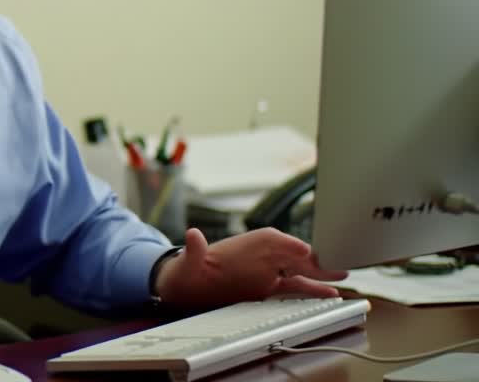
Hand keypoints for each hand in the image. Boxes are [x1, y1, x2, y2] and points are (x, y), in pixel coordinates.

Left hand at [153, 228, 347, 310]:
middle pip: (298, 256)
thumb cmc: (189, 271)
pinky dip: (312, 290)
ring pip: (302, 272)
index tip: (313, 252)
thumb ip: (194, 251)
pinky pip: (295, 287)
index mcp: (251, 244)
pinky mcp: (268, 287)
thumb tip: (192, 235)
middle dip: (320, 260)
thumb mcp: (189, 261)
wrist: (185, 287)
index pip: (281, 242)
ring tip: (344, 278)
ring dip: (322, 276)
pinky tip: (329, 294)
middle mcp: (263, 255)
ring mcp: (268, 271)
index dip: (298, 247)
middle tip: (343, 265)